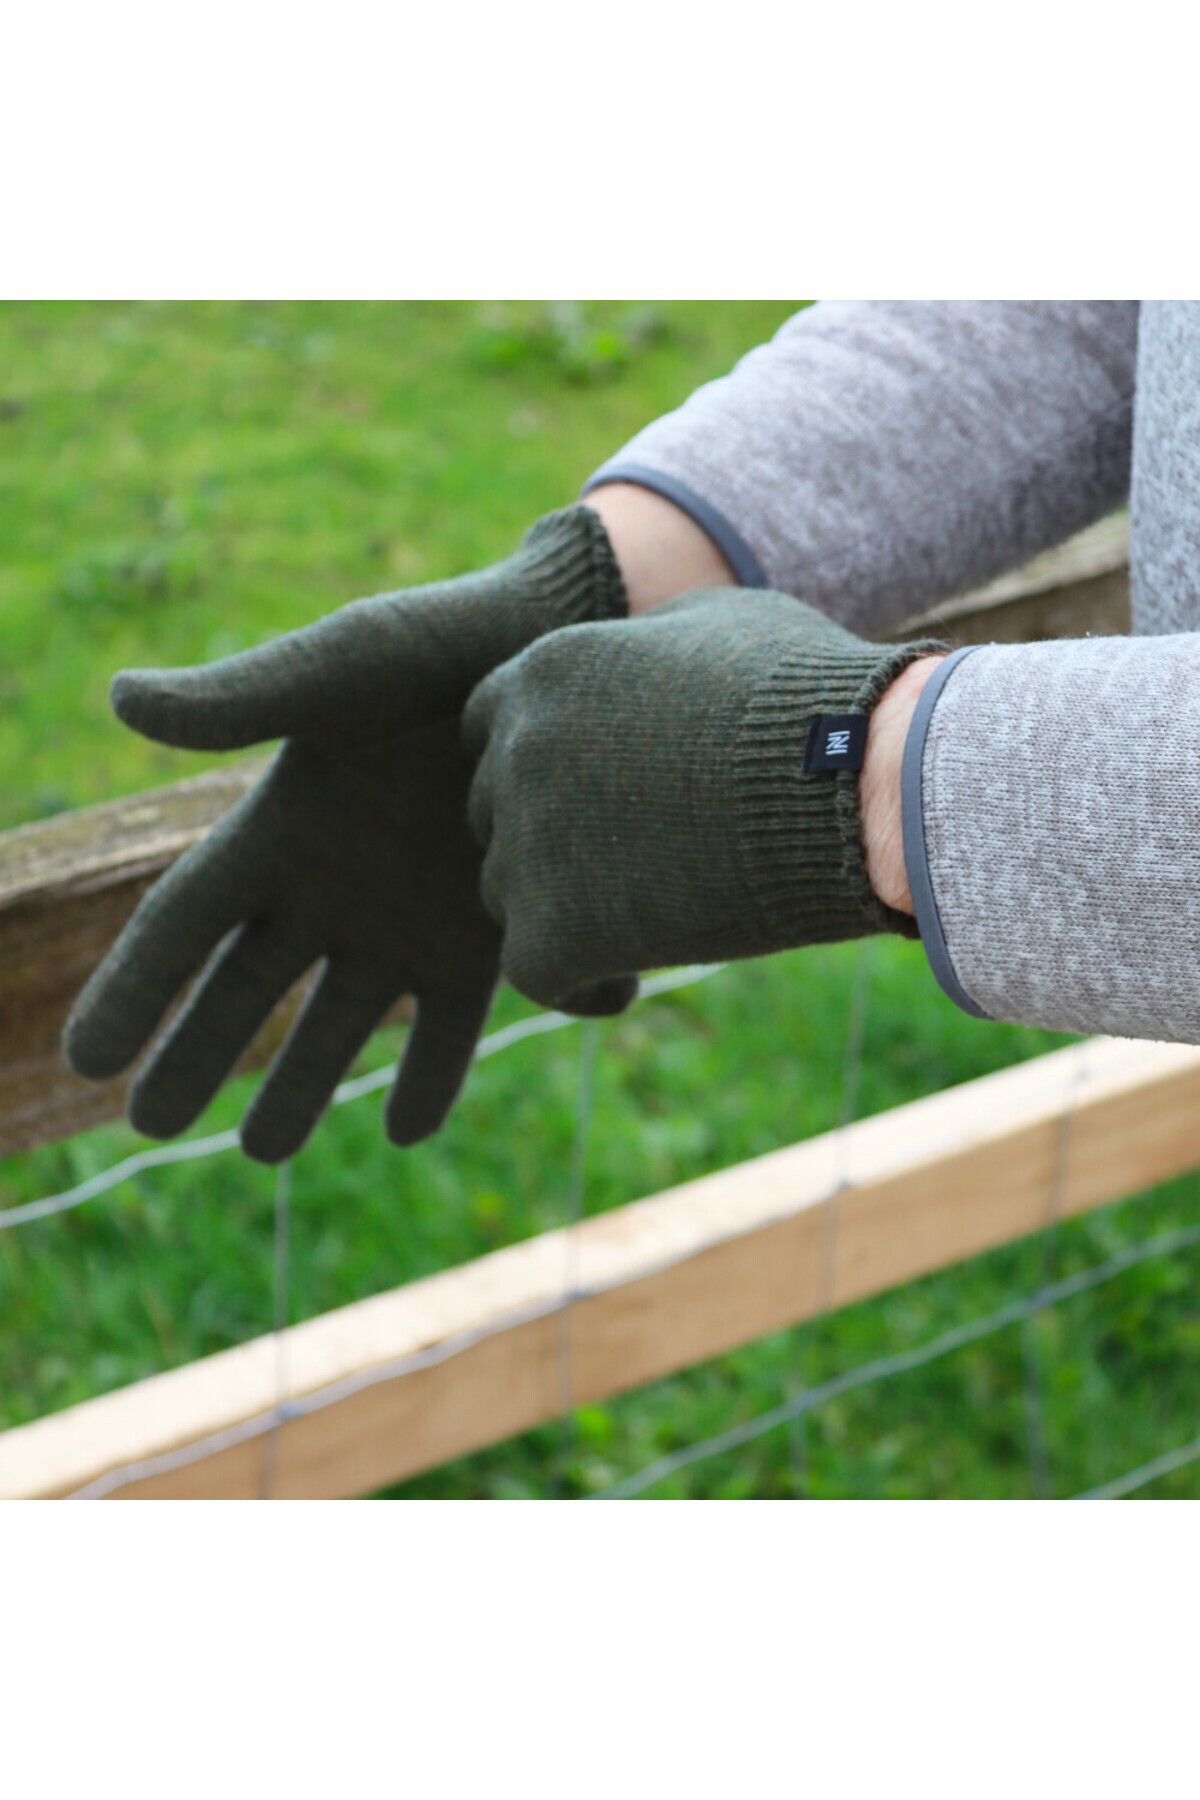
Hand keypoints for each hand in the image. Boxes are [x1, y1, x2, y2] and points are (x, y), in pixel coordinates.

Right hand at [63, 507, 627, 1161]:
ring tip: (267, 1150)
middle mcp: (334, 887)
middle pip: (247, 989)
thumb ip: (245, 698)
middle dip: (196, 1054)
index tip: (84, 1060)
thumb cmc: (441, 641)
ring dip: (304, 1086)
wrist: (565, 638)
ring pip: (341, 1024)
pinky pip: (453, 1024)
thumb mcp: (343, 666)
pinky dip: (436, 1073)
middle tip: (151, 1125)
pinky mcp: (488, 936)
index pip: (185, 922)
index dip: (133, 988)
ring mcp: (410, 918)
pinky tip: (408, 1126)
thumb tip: (120, 696)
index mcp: (281, 825)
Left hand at [463, 588, 945, 1009]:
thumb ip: (648, 646)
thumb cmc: (813, 699)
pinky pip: (537, 972)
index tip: (600, 789)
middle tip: (625, 861)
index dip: (542, 762)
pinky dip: (580, 983)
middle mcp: (518, 750)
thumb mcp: (723, 624)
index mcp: (549, 672)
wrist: (859, 786)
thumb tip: (641, 657)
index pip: (492, 723)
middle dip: (550, 835)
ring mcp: (528, 842)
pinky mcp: (551, 931)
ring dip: (563, 907)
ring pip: (510, 891)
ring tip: (642, 918)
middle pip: (496, 809)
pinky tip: (629, 982)